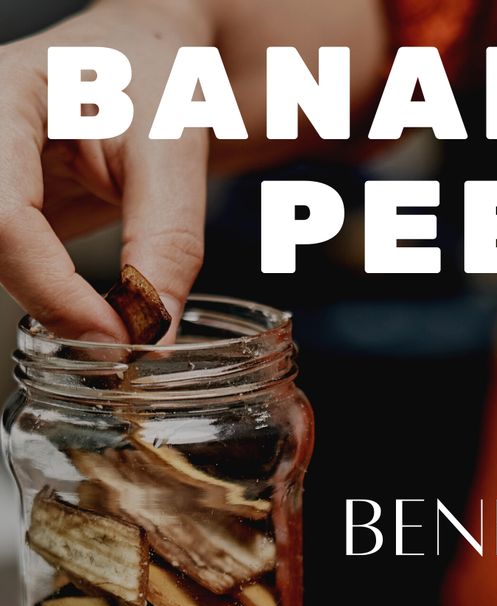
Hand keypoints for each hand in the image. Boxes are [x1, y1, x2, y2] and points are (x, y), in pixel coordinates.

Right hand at [0, 0, 212, 340]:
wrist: (149, 62)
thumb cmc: (157, 74)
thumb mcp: (174, 147)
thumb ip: (167, 240)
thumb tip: (154, 333)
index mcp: (5, 95)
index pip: (2, 215)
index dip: (55, 291)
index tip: (115, 339)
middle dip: (53, 308)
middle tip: (118, 349)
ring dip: (54, 311)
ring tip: (119, 333)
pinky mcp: (3, 206)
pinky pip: (16, 270)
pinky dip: (57, 305)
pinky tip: (98, 318)